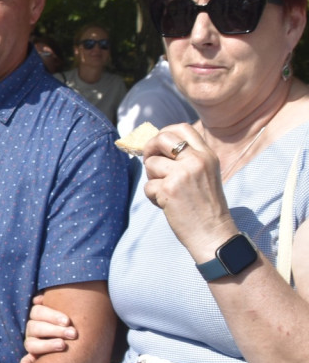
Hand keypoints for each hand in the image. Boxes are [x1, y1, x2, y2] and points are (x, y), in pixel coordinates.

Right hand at [19, 294, 76, 362]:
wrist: (76, 336)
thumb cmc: (71, 318)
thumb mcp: (65, 307)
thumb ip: (58, 299)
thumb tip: (41, 298)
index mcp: (37, 315)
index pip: (38, 312)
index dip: (52, 316)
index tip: (67, 321)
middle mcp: (32, 328)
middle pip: (35, 327)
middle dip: (55, 330)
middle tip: (73, 334)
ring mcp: (32, 343)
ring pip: (31, 344)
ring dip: (46, 345)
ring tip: (62, 345)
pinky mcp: (34, 357)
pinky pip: (28, 360)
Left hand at [142, 124, 236, 258]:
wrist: (213, 234)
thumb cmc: (205, 207)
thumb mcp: (204, 175)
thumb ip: (187, 159)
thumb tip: (155, 144)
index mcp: (207, 155)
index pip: (183, 128)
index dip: (165, 133)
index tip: (159, 145)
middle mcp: (196, 161)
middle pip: (162, 138)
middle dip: (150, 148)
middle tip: (150, 162)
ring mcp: (182, 174)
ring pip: (150, 163)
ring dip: (152, 179)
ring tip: (167, 192)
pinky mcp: (169, 189)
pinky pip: (148, 186)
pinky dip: (152, 197)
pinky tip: (167, 205)